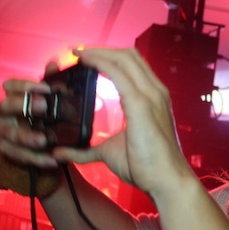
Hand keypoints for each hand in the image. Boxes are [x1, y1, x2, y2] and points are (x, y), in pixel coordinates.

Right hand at [0, 65, 58, 167]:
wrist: (44, 143)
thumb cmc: (44, 115)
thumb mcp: (50, 99)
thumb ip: (51, 83)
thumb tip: (53, 63)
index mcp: (13, 97)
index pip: (10, 85)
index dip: (25, 85)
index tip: (46, 88)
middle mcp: (4, 113)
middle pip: (6, 105)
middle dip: (24, 106)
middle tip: (44, 106)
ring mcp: (3, 132)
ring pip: (10, 133)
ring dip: (27, 136)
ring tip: (44, 140)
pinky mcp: (8, 150)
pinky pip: (19, 155)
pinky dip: (37, 158)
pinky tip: (53, 159)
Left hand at [52, 48, 194, 195]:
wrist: (166, 180)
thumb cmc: (146, 167)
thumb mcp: (111, 152)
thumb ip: (87, 150)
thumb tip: (62, 152)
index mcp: (153, 98)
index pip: (134, 65)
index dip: (110, 56)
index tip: (87, 57)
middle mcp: (155, 91)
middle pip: (130, 55)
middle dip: (103, 49)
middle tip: (78, 52)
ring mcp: (151, 95)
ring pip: (125, 58)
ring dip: (99, 52)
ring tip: (78, 53)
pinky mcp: (141, 104)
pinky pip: (118, 73)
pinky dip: (100, 63)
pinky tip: (85, 62)